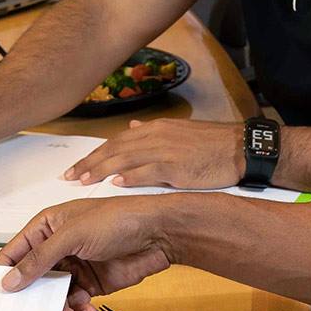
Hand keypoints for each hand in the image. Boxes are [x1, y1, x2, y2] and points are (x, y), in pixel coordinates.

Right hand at [0, 196, 174, 310]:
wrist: (158, 234)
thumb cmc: (117, 219)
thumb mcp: (72, 236)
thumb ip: (40, 259)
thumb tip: (10, 280)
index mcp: (47, 226)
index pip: (15, 251)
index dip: (4, 272)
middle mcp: (58, 246)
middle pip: (33, 277)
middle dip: (34, 296)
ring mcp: (76, 265)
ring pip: (54, 294)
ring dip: (60, 307)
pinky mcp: (92, 283)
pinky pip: (76, 301)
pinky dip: (79, 309)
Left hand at [63, 119, 244, 188]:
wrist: (242, 148)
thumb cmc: (214, 144)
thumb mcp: (180, 131)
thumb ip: (154, 131)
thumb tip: (132, 126)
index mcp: (156, 128)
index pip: (116, 141)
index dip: (94, 155)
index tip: (76, 168)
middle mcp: (156, 136)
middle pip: (114, 149)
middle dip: (89, 164)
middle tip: (68, 177)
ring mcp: (166, 150)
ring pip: (125, 159)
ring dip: (101, 170)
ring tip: (82, 182)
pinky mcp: (178, 167)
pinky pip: (148, 171)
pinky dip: (130, 177)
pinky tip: (115, 184)